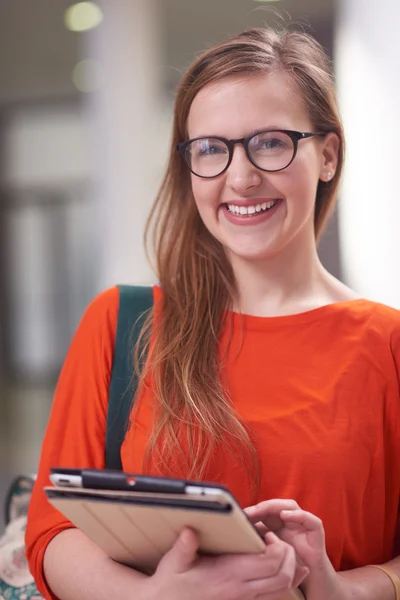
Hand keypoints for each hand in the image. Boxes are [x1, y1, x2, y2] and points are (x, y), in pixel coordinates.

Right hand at [144, 527, 308, 599]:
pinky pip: (274, 596)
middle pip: (283, 576)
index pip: (269, 562)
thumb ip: (184, 547)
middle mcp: (242, 591)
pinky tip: (281, 568)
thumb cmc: (172, 584)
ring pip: (283, 588)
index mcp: (229, 575)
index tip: (265, 532)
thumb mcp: (174, 563)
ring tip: (276, 550)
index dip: (276, 545)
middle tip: (274, 539)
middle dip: (288, 554)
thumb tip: (190, 530)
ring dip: (288, 568)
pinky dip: (284, 581)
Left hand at [245, 500, 359, 599]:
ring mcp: (303, 522)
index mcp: (279, 522)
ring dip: (276, 506)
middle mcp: (291, 519)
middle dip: (262, 506)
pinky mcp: (316, 529)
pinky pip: (309, 518)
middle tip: (249, 512)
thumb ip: (258, 539)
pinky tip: (284, 516)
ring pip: (290, 505)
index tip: (240, 515)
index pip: (265, 509)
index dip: (253, 510)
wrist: (311, 577)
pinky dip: (297, 515)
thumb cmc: (288, 563)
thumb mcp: (270, 550)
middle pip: (276, 504)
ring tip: (262, 509)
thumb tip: (238, 533)